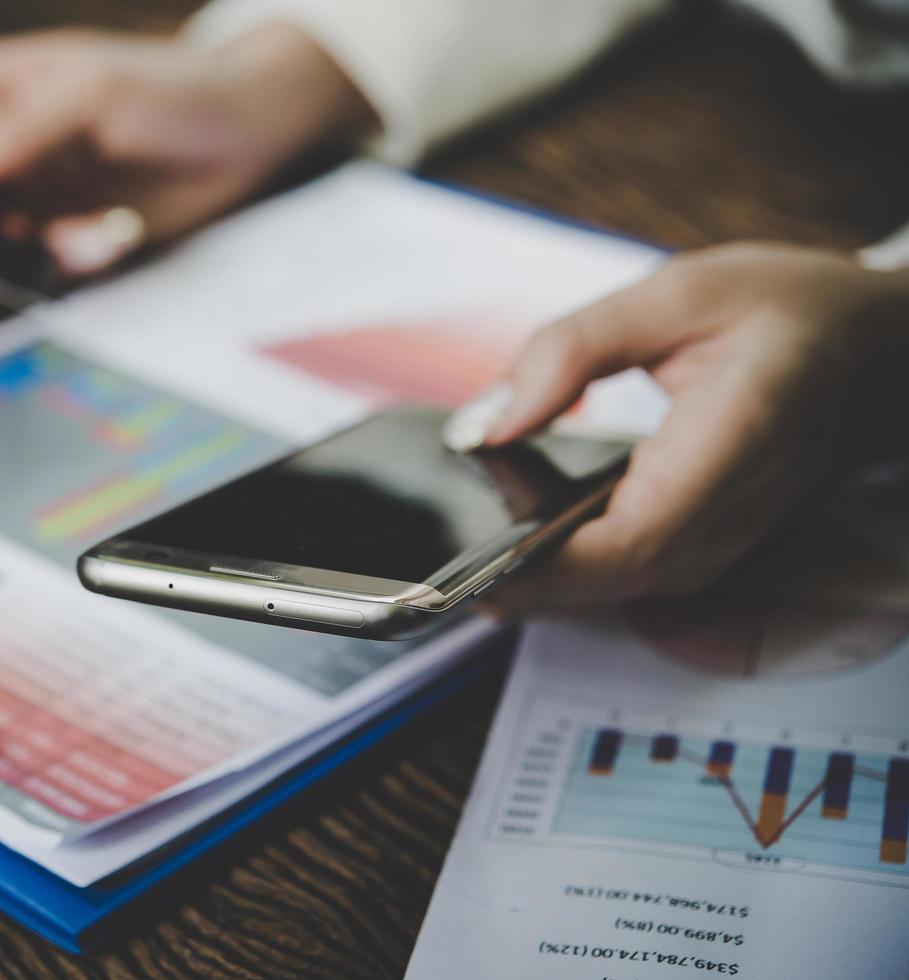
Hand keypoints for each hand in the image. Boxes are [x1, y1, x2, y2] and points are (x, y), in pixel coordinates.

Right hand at [0, 25, 373, 275]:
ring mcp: (33, 192)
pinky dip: (63, 262)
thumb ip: (13, 136)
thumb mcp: (87, 95)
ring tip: (75, 234)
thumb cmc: (166, 88)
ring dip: (16, 252)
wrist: (247, 130)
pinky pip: (39, 265)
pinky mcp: (69, 233)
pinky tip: (106, 238)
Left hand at [458, 243, 908, 610]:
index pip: (633, 541)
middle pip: (610, 581)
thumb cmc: (792, 314)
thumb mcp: (678, 293)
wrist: (882, 355)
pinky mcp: (705, 548)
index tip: (473, 566)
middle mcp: (729, 514)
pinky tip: (526, 512)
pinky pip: (624, 574)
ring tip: (485, 507)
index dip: (547, 569)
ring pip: (613, 589)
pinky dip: (564, 556)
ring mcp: (721, 542)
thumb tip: (488, 421)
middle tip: (452, 526)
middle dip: (519, 569)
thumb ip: (572, 350)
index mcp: (731, 443)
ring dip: (536, 563)